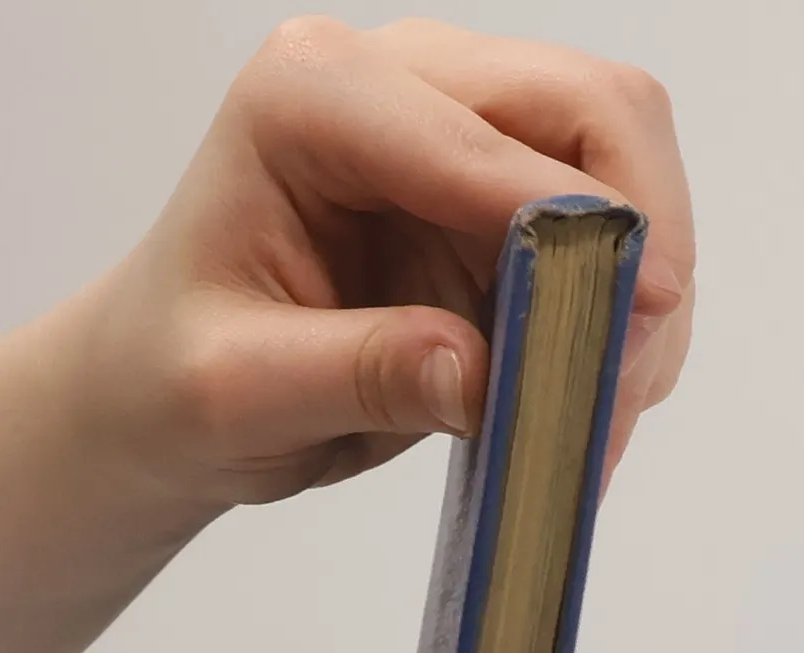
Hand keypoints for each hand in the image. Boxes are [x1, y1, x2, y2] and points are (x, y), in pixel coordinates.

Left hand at [88, 16, 695, 515]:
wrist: (160, 393)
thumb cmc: (172, 380)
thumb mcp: (238, 395)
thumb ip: (358, 375)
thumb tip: (480, 376)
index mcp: (312, 98)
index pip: (480, 139)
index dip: (579, 221)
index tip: (640, 315)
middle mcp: (397, 85)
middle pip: (589, 110)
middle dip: (639, 239)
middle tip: (638, 370)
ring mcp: (458, 137)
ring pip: (621, 170)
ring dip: (643, 294)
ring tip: (602, 417)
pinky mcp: (497, 204)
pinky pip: (608, 237)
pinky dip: (621, 321)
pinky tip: (586, 399)